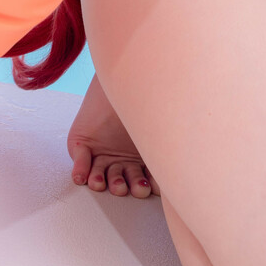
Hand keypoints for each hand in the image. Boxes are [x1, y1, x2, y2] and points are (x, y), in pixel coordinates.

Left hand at [66, 71, 157, 198]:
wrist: (122, 77)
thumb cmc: (145, 100)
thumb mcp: (160, 123)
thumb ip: (169, 141)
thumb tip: (185, 160)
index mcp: (141, 159)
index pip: (143, 179)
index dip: (143, 186)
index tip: (145, 188)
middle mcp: (121, 161)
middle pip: (121, 181)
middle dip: (121, 186)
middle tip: (122, 187)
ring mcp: (101, 155)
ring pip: (99, 175)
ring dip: (99, 181)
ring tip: (99, 182)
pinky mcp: (82, 146)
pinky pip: (80, 161)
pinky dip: (80, 169)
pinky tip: (81, 176)